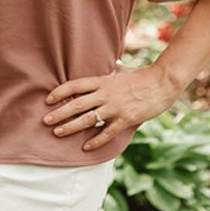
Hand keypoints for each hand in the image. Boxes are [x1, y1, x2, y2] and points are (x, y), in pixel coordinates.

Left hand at [43, 64, 181, 151]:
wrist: (164, 82)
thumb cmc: (143, 75)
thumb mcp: (124, 70)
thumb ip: (114, 70)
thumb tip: (113, 63)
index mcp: (103, 81)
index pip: (75, 85)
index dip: (60, 92)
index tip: (48, 99)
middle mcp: (106, 94)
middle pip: (77, 104)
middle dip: (59, 113)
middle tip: (45, 121)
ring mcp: (115, 107)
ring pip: (88, 119)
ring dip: (71, 127)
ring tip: (58, 133)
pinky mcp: (126, 119)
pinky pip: (107, 132)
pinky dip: (96, 140)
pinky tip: (86, 147)